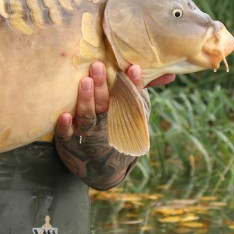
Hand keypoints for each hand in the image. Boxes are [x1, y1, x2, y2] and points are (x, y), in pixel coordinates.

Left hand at [54, 62, 172, 187]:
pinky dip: (65, 126)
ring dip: (85, 100)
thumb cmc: (117, 128)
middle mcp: (106, 123)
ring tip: (85, 81)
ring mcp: (87, 132)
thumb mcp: (134, 114)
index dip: (133, 84)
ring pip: (87, 116)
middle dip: (103, 86)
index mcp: (122, 114)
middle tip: (98, 66)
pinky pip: (66, 134)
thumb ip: (141, 91)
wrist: (101, 167)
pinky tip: (63, 115)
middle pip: (105, 104)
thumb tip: (170, 75)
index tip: (133, 68)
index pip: (130, 99)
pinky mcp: (68, 140)